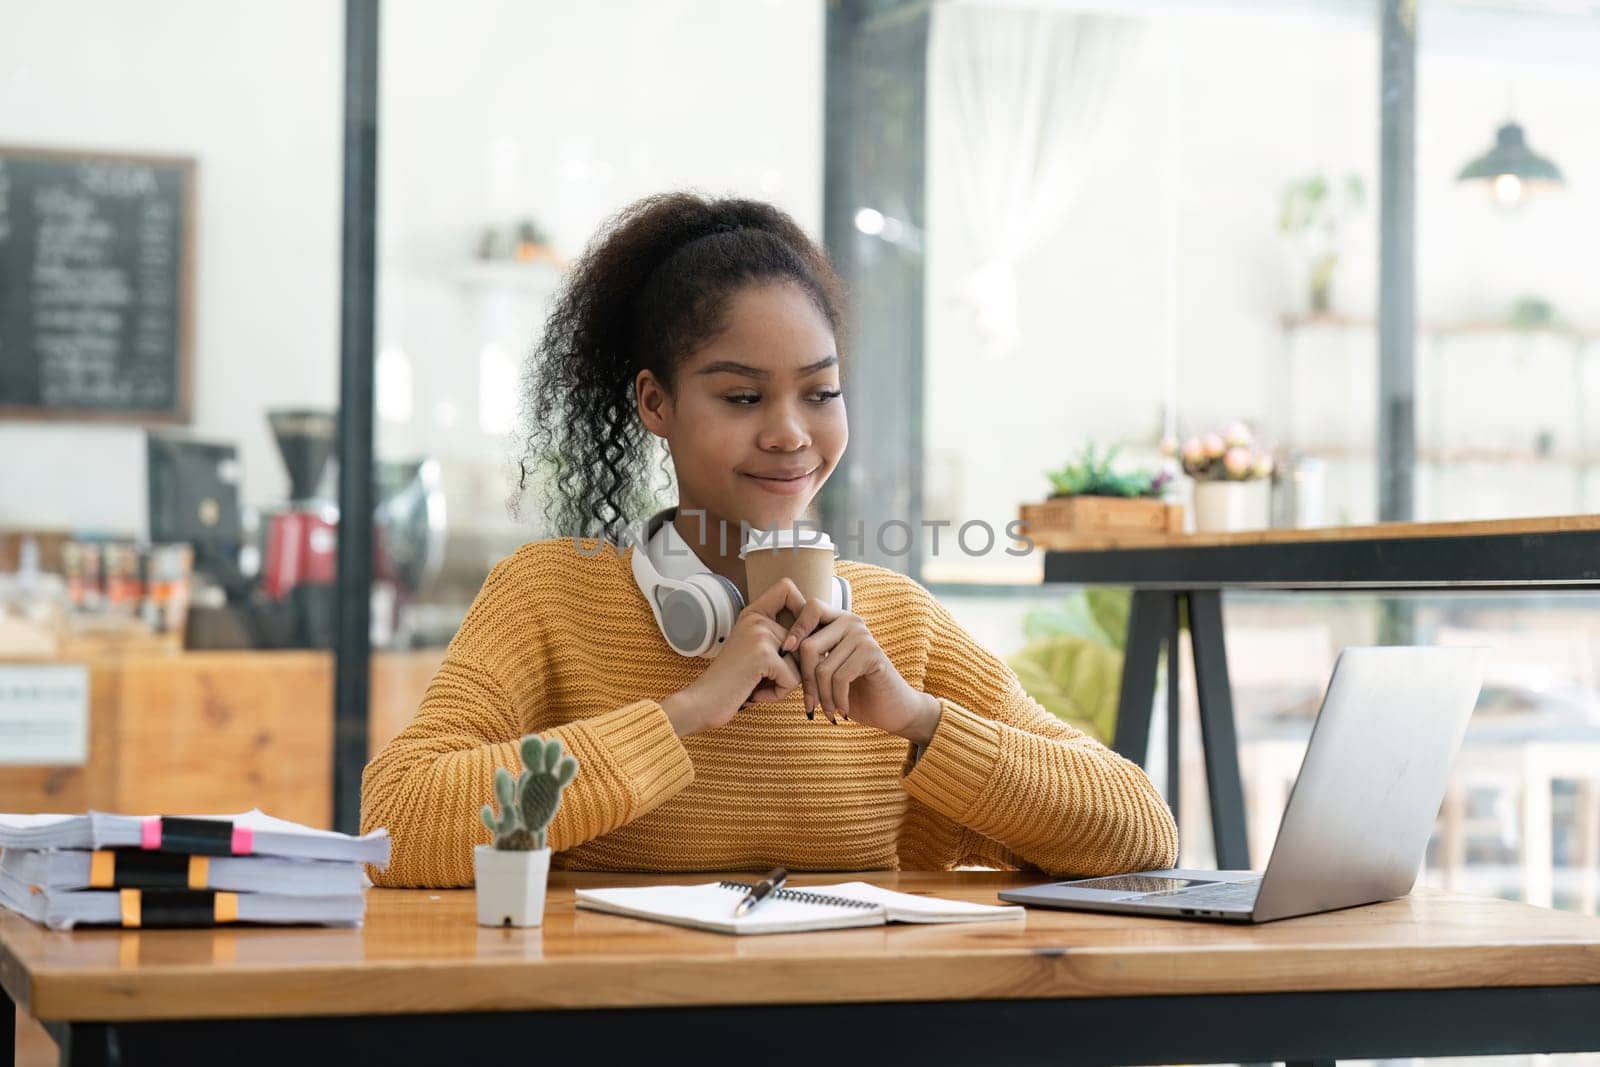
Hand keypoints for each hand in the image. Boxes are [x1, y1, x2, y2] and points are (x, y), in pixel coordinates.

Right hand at [659, 578, 807, 737]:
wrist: (702, 703)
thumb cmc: (732, 684)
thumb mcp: (754, 653)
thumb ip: (778, 641)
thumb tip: (818, 643)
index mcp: (753, 614)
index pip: (786, 587)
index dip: (801, 607)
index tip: (795, 634)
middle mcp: (756, 619)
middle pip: (803, 639)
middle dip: (792, 669)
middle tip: (762, 679)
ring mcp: (760, 634)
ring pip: (801, 663)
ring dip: (784, 684)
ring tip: (756, 685)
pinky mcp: (763, 655)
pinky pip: (793, 680)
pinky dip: (777, 694)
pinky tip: (755, 694)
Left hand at [778, 597, 941, 745]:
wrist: (892, 709)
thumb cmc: (855, 691)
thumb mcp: (827, 670)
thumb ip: (811, 656)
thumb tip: (778, 651)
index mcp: (838, 620)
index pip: (809, 608)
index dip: (795, 630)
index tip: (786, 655)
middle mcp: (851, 621)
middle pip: (809, 645)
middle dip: (805, 681)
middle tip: (809, 704)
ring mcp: (863, 636)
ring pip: (823, 667)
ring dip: (822, 697)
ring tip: (827, 711)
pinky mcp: (873, 654)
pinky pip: (840, 678)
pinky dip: (836, 700)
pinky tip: (841, 712)